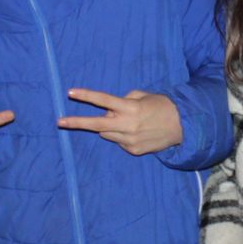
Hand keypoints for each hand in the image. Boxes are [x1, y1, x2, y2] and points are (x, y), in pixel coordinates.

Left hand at [57, 88, 182, 154]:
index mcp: (129, 108)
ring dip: (110, 126)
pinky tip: (137, 132)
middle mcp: (127, 125)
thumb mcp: (143, 96)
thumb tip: (109, 111)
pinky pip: (119, 142)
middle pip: (96, 124)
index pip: (103, 100)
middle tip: (59, 122)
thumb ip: (124, 100)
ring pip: (107, 133)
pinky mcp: (133, 150)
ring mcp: (129, 140)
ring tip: (128, 122)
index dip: (86, 95)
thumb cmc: (162, 106)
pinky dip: (122, 136)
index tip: (70, 93)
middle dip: (76, 122)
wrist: (183, 126)